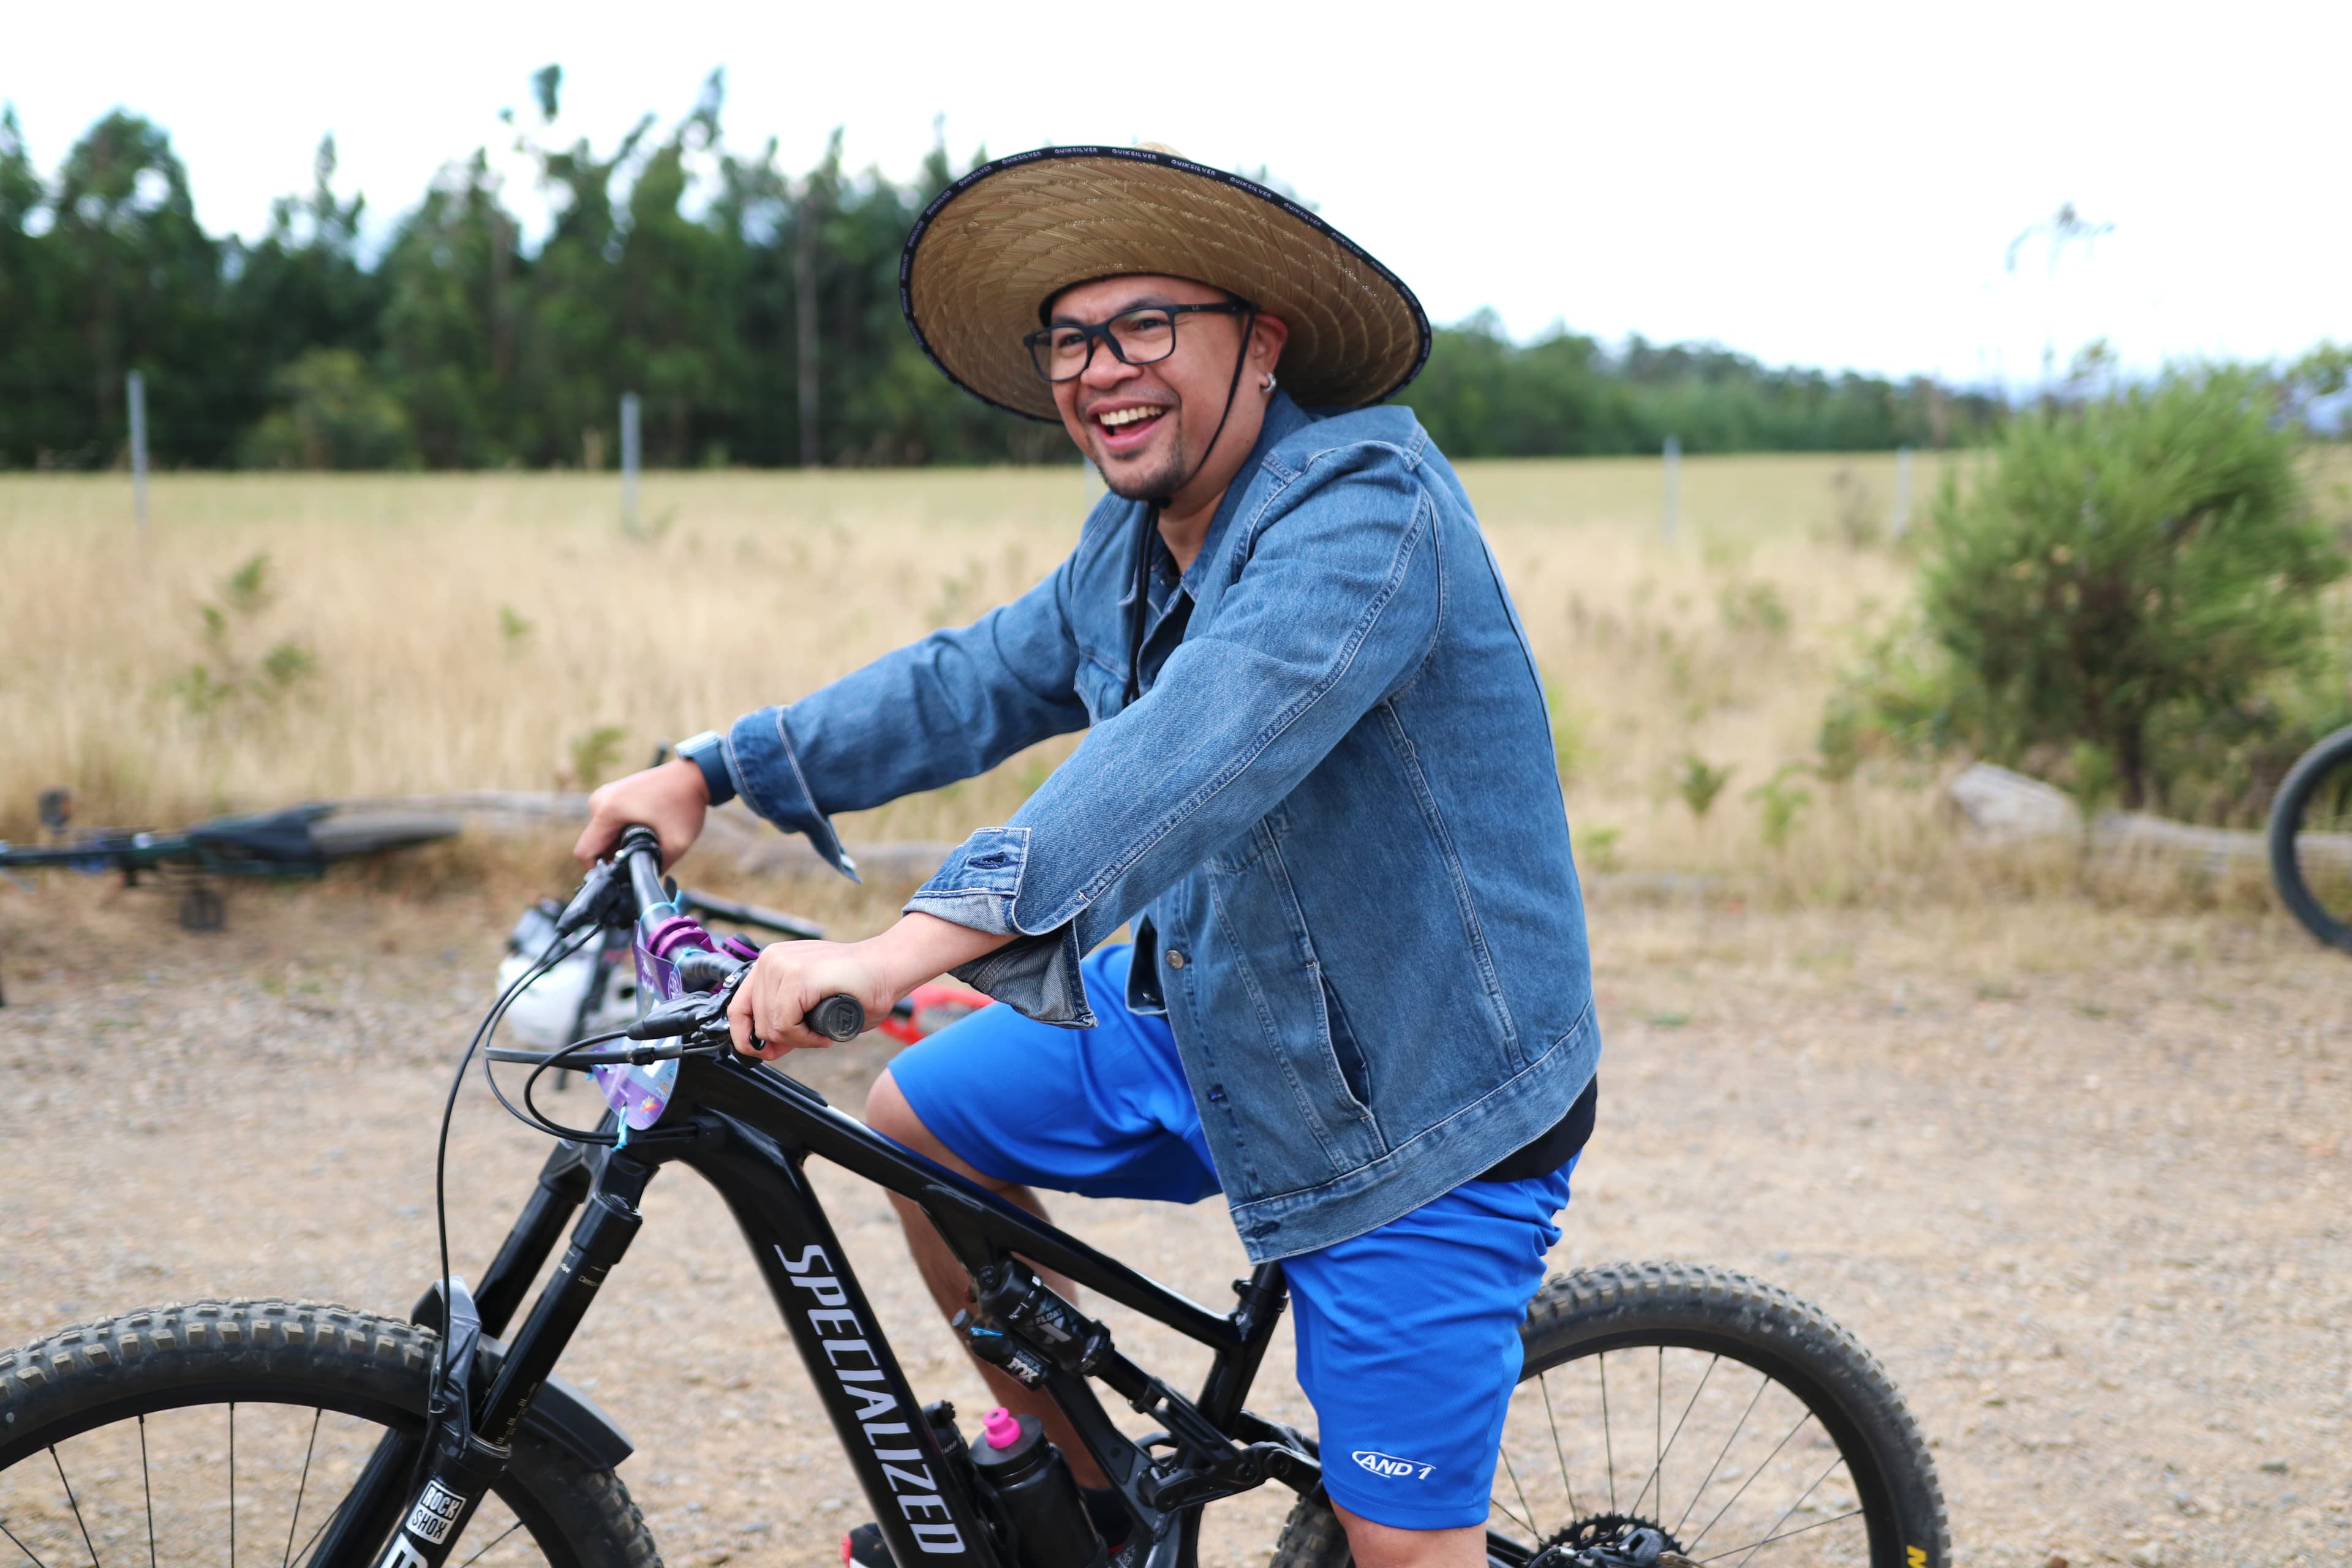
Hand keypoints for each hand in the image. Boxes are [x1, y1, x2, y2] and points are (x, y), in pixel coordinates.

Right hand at [575, 759, 707, 868]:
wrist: (693, 776)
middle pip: (594, 844)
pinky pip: (608, 823)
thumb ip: (654, 868)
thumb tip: (641, 884)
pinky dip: (622, 831)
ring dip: (619, 843)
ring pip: (601, 834)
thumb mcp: (675, 844)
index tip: (621, 874)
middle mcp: (599, 801)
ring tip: (649, 838)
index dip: (599, 871)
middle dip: (614, 856)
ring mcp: (604, 795)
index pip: (584, 853)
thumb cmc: (685, 804)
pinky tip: (645, 829)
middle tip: (644, 854)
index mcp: (608, 811)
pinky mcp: (612, 794)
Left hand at [727, 939, 899, 1058]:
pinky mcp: (797, 976)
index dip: (746, 1037)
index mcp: (771, 962)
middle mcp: (771, 959)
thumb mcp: (810, 1008)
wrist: (889, 969)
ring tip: (821, 1033)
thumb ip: (785, 1023)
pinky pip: (785, 1025)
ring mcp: (782, 965)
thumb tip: (762, 1049)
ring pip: (770, 1027)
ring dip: (798, 1040)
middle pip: (756, 1022)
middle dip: (784, 1041)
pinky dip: (804, 1038)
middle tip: (814, 1038)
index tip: (766, 1052)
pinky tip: (823, 1034)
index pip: (739, 1007)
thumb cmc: (858, 988)